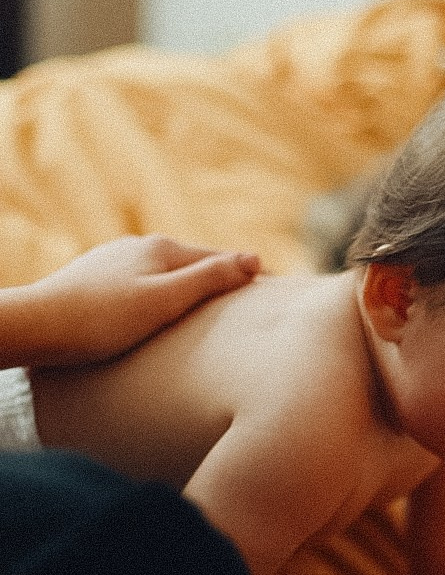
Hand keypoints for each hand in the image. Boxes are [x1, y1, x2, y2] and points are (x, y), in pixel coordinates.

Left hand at [2, 235, 260, 367]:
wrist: (36, 327)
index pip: (219, 259)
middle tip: (246, 305)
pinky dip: (158, 299)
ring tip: (204, 315)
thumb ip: (210, 279)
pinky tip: (155, 318)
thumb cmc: (101, 320)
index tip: (277, 290)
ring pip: (164, 276)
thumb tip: (255, 258)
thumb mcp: (166, 301)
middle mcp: (138, 247)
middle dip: (217, 282)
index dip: (247, 275)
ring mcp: (114, 261)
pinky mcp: (94, 280)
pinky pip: (140, 287)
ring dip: (186, 291)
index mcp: (162, 248)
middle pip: (192, 265)